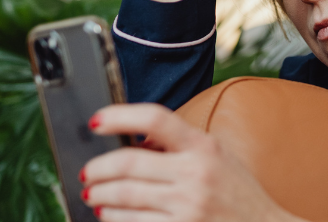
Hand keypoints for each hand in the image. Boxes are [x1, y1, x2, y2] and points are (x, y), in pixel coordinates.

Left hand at [81, 104, 298, 221]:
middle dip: (97, 168)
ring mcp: (187, 205)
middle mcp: (195, 173)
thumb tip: (133, 142)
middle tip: (88, 172)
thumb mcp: (219, 157)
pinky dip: (112, 217)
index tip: (96, 121)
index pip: (155, 119)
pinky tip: (108, 214)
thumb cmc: (239, 193)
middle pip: (128, 163)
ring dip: (99, 194)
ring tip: (92, 194)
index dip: (120, 116)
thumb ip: (183, 146)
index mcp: (204, 146)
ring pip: (124, 195)